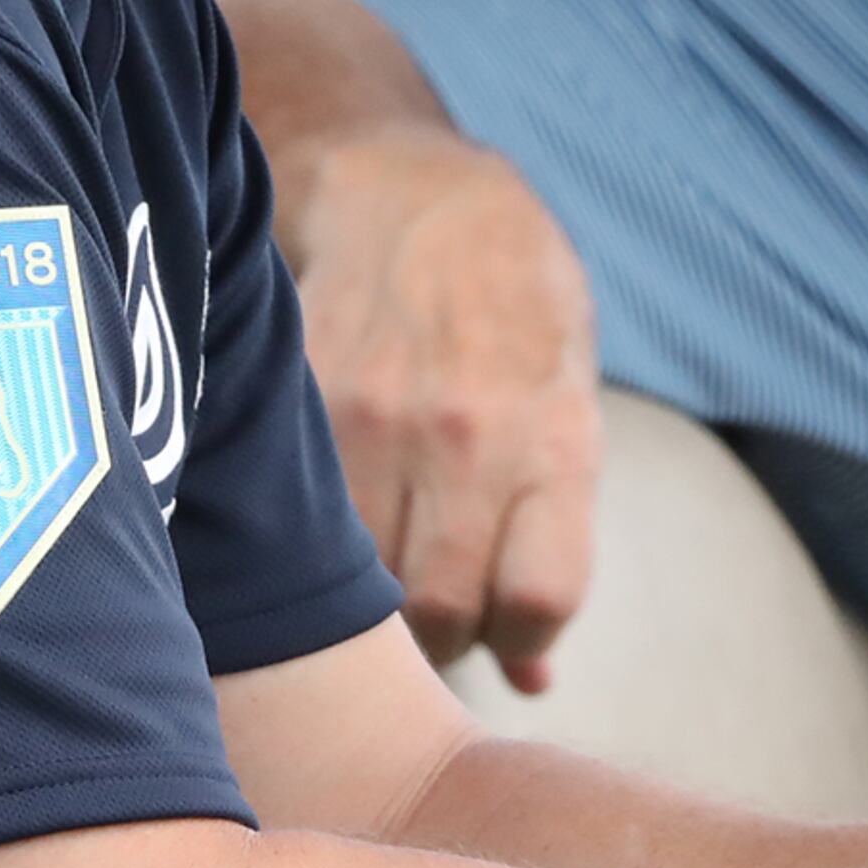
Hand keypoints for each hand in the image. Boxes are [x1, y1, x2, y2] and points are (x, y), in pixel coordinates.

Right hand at [287, 133, 599, 691]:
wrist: (405, 188)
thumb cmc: (510, 293)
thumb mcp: (567, 391)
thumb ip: (553, 532)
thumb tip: (532, 679)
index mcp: (552, 432)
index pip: (539, 596)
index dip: (524, 639)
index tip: (509, 631)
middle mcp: (465, 433)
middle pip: (442, 611)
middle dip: (441, 644)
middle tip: (436, 623)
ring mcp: (373, 419)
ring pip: (360, 583)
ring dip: (369, 608)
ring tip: (379, 580)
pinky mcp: (301, 403)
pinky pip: (301, 520)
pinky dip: (311, 545)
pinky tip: (323, 529)